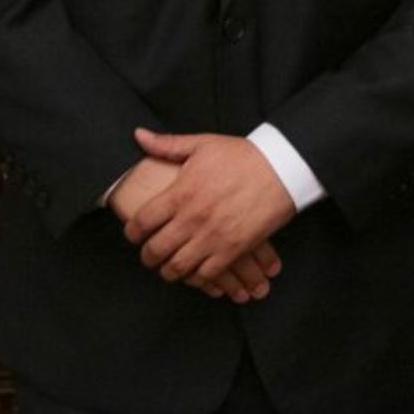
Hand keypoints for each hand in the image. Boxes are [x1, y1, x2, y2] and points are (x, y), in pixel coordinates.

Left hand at [123, 130, 295, 298]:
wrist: (282, 168)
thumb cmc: (243, 155)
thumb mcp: (203, 144)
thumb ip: (167, 144)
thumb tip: (139, 136)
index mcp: (181, 193)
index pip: (142, 222)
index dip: (132, 232)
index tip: (135, 234)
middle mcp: (192, 219)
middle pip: (155, 250)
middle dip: (147, 256)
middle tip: (150, 254)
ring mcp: (213, 237)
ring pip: (177, 268)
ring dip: (168, 270)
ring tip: (169, 265)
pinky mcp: (233, 250)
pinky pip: (206, 275)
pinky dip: (196, 277)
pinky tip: (195, 270)